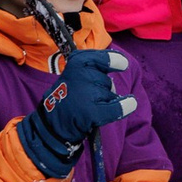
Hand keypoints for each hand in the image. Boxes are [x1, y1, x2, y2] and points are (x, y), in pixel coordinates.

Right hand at [16, 48, 134, 176]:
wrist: (52, 123)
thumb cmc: (69, 94)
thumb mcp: (75, 72)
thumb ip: (95, 64)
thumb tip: (122, 62)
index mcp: (76, 63)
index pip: (104, 58)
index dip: (115, 60)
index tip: (122, 64)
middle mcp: (81, 76)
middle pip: (108, 81)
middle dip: (102, 89)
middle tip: (84, 96)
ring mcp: (86, 94)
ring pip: (111, 95)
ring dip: (104, 101)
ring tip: (86, 106)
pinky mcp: (92, 112)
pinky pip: (118, 108)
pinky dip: (125, 107)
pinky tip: (128, 104)